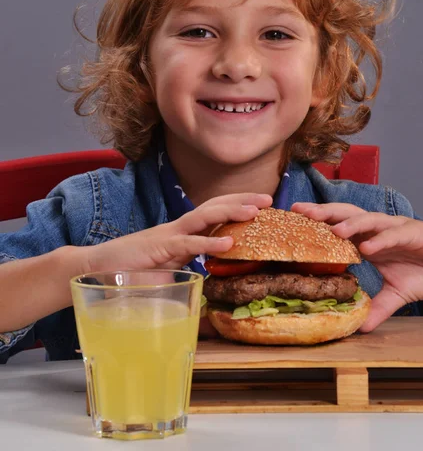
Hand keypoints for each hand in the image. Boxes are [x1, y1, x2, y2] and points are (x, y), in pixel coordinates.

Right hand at [82, 193, 272, 273]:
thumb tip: (212, 282)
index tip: (262, 205)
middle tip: (270, 198)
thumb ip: (188, 270)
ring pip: (205, 218)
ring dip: (231, 213)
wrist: (96, 269)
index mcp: (183, 233)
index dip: (238, 205)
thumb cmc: (130, 271)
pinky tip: (228, 243)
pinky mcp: (159, 248)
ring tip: (255, 212)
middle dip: (243, 200)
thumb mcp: (168, 270)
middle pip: (215, 207)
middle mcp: (179, 229)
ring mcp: (169, 236)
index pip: (215, 213)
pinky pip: (187, 243)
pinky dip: (208, 242)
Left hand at [291, 202, 422, 331]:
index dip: (316, 223)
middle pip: (344, 214)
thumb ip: (378, 307)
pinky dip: (380, 239)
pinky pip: (392, 234)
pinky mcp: (412, 232)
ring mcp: (392, 228)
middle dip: (323, 212)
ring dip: (349, 223)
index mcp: (367, 239)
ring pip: (366, 218)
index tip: (293, 221)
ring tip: (334, 230)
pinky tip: (368, 246)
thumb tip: (361, 327)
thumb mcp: (396, 294)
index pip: (337, 226)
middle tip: (300, 211)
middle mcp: (375, 229)